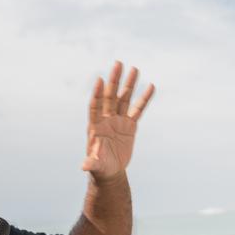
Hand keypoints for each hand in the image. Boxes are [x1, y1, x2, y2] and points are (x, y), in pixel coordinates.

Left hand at [83, 61, 154, 179]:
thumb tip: (83, 166)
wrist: (110, 171)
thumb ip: (91, 163)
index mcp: (95, 127)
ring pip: (124, 99)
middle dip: (114, 81)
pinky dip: (144, 99)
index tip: (100, 80)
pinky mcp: (129, 125)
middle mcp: (106, 120)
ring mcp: (118, 121)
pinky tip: (150, 86)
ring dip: (129, 84)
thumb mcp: (96, 166)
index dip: (98, 94)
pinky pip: (138, 109)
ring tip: (135, 68)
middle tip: (118, 63)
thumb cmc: (100, 169)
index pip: (95, 106)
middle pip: (110, 97)